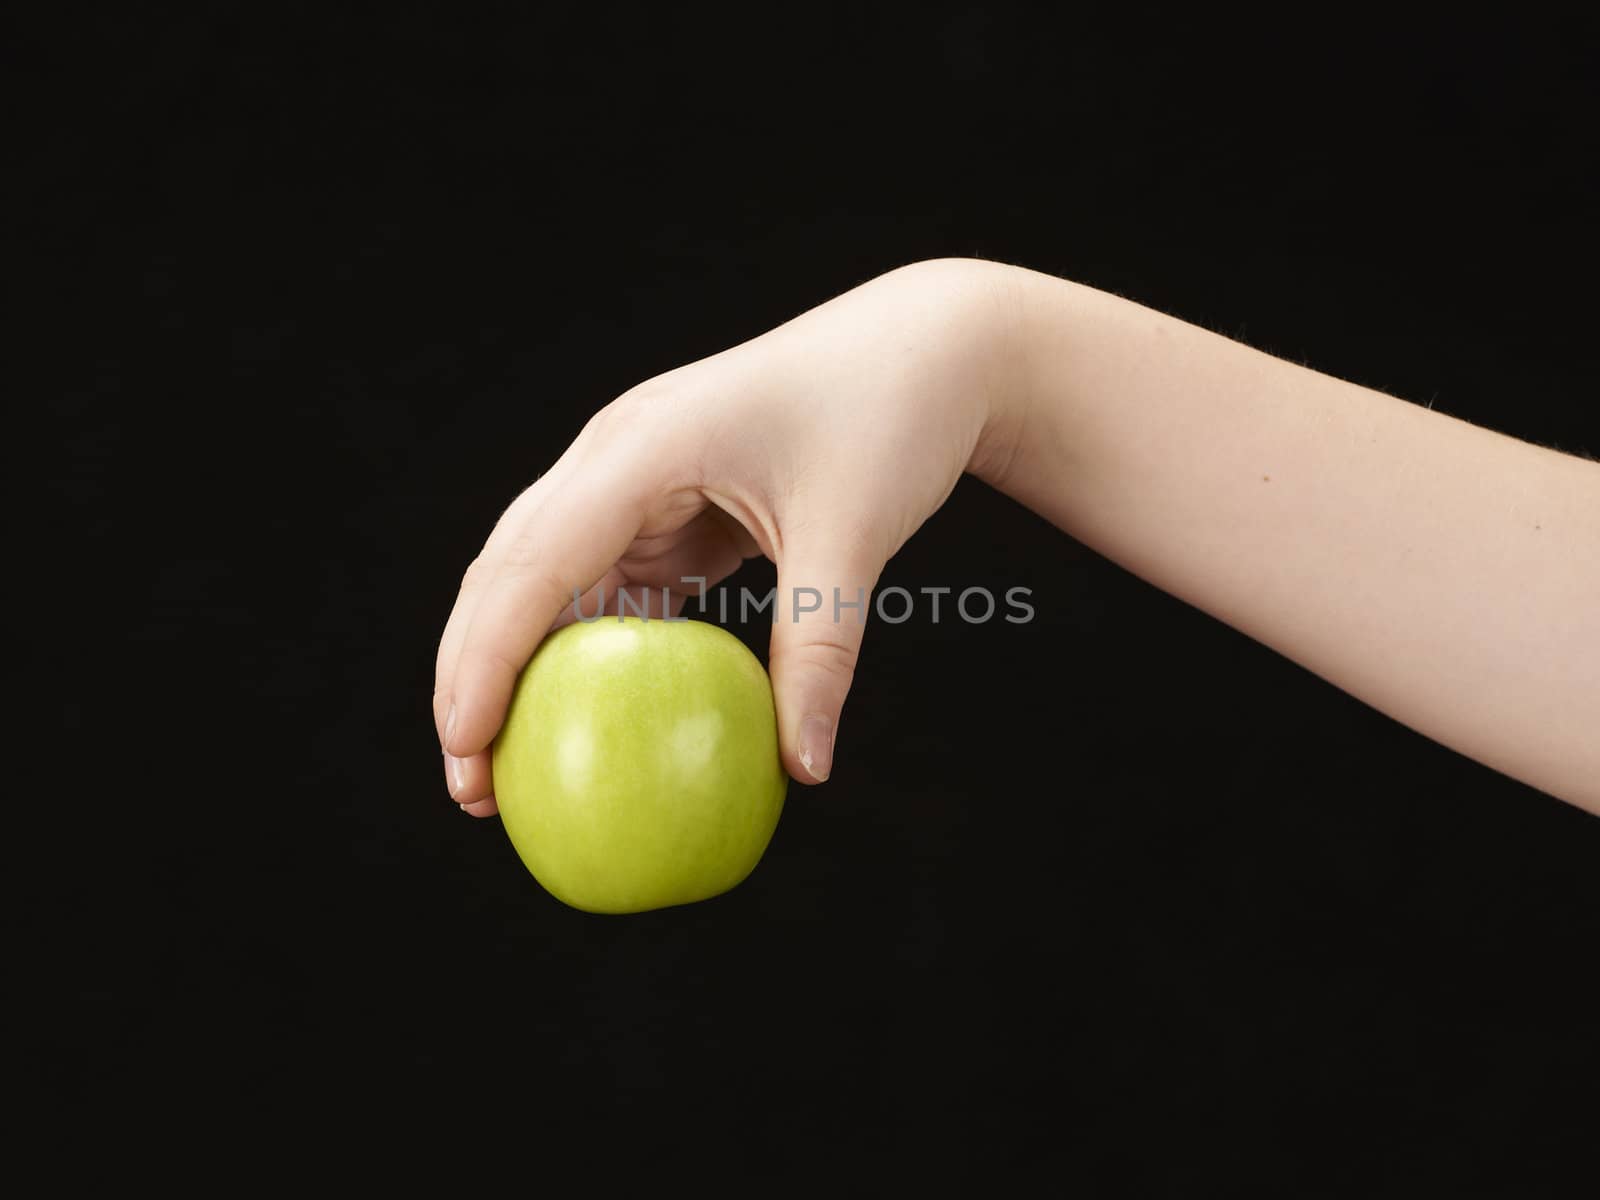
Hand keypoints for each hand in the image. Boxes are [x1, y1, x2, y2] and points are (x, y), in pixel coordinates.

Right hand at [434, 258, 1023, 814]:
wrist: (927, 347)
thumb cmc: (888, 415)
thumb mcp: (855, 535)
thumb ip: (820, 651)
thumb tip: (804, 768)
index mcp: (644, 444)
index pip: (536, 561)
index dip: (485, 657)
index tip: (467, 746)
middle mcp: (615, 454)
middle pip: (506, 571)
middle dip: (471, 675)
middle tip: (470, 787)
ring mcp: (630, 475)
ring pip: (540, 579)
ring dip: (515, 667)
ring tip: (502, 766)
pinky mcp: (659, 502)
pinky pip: (601, 583)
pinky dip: (579, 650)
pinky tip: (579, 715)